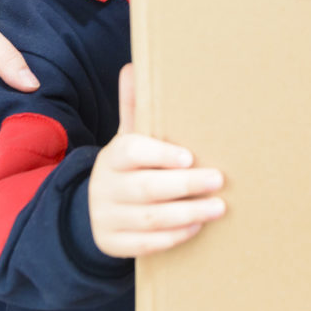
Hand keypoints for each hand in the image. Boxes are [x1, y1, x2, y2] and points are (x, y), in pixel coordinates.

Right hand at [89, 64, 226, 257]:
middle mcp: (107, 187)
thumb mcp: (128, 138)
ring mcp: (108, 217)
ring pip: (150, 218)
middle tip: (218, 179)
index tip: (189, 156)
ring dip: (187, 213)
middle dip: (185, 185)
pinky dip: (172, 237)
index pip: (132, 151)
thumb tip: (133, 66)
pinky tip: (196, 227)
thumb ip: (135, 107)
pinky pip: (145, 244)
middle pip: (146, 188)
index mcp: (113, 157)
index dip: (160, 154)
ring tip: (218, 207)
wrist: (92, 208)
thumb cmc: (127, 166)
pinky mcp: (114, 243)